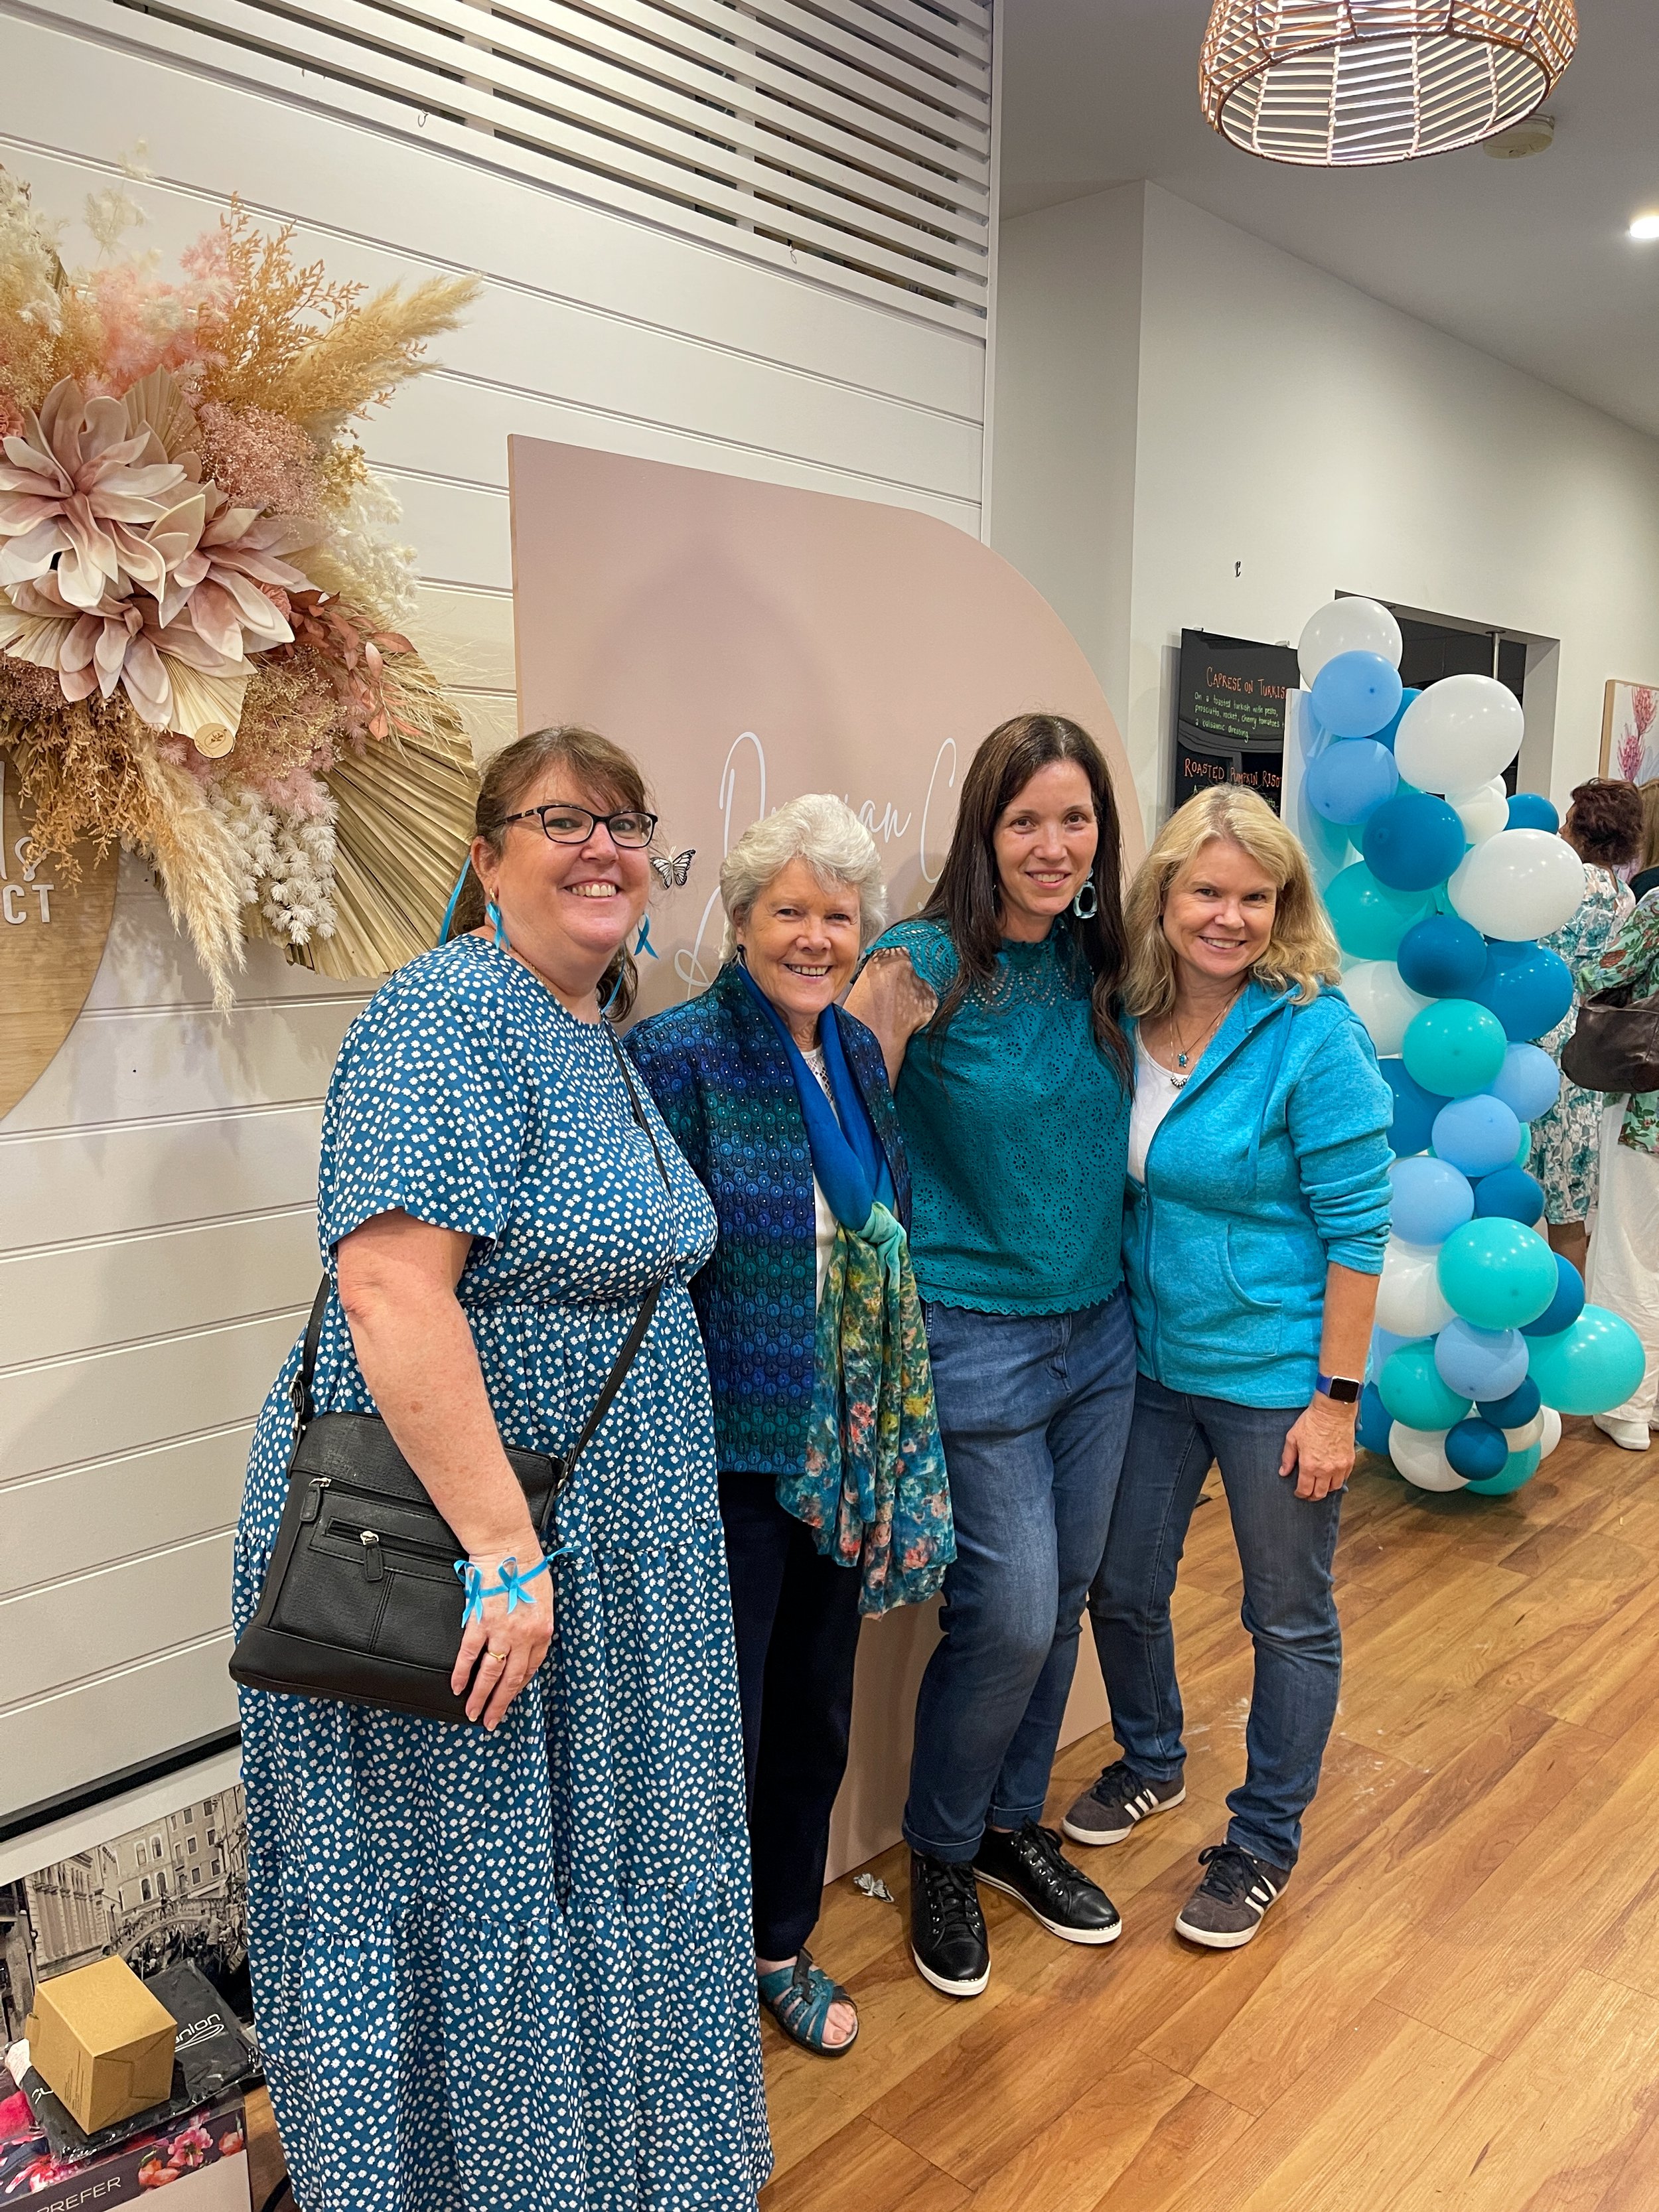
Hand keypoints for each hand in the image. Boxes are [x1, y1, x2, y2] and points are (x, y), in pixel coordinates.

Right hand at [451, 1541, 554, 1728]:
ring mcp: (501, 1630)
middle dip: (499, 1704)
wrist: (508, 1547)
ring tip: (472, 1713)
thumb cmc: (527, 1567)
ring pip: (490, 1672)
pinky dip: (462, 1673)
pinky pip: (469, 1654)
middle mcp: (525, 1636)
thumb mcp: (544, 1599)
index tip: (509, 1700)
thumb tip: (526, 1644)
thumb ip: (536, 1624)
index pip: (531, 1669)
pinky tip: (457, 1686)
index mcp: (543, 1630)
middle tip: (489, 1722)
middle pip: (511, 1679)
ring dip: (480, 1696)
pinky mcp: (480, 1622)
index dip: (518, 1688)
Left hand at [1279, 1392, 1355, 1501]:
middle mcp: (1326, 1470)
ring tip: (1320, 1485)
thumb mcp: (1292, 1438)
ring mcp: (1340, 1467)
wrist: (1333, 1412)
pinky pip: (1344, 1478)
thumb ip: (1287, 1458)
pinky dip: (1337, 1480)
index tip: (1298, 1493)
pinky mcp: (1350, 1461)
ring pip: (1334, 1488)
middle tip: (1308, 1494)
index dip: (1300, 1494)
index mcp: (1309, 1465)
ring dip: (1326, 1489)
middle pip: (1320, 1493)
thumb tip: (1283, 1472)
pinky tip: (1331, 1476)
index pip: (1305, 1490)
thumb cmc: (1311, 1422)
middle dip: (1312, 1496)